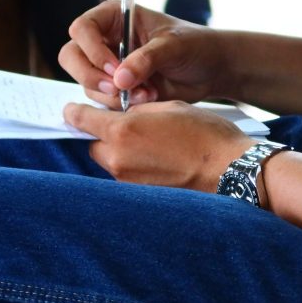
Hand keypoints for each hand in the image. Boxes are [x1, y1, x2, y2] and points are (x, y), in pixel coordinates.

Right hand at [59, 0, 228, 108]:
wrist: (210, 70)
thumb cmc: (194, 45)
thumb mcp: (173, 46)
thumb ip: (146, 59)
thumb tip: (120, 79)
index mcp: (114, 17)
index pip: (82, 29)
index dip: (92, 50)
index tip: (116, 68)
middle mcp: (104, 40)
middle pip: (71, 56)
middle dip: (91, 76)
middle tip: (118, 89)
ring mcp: (107, 66)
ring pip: (86, 83)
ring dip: (113, 95)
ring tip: (147, 93)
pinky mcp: (115, 89)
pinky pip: (102, 101)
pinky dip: (121, 105)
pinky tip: (148, 99)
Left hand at [64, 100, 255, 191]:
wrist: (229, 170)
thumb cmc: (204, 134)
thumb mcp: (167, 107)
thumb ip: (136, 111)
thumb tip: (120, 115)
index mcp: (121, 131)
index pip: (81, 120)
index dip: (75, 113)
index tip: (72, 111)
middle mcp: (117, 159)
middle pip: (94, 145)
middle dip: (104, 135)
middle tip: (126, 127)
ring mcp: (127, 181)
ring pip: (111, 161)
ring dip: (121, 152)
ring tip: (150, 144)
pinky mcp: (140, 195)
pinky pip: (127, 176)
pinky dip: (135, 167)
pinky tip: (158, 161)